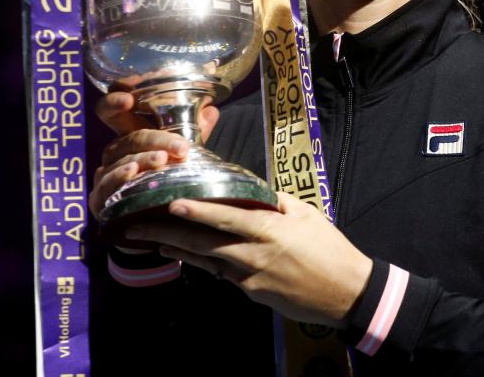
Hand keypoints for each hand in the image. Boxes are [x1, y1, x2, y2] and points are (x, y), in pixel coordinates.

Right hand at [87, 89, 219, 224]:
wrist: (154, 221)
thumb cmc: (166, 180)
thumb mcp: (181, 153)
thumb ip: (195, 132)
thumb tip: (211, 109)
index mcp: (129, 136)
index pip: (111, 112)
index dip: (114, 102)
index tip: (130, 98)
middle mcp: (113, 153)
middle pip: (129, 139)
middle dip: (154, 140)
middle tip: (179, 148)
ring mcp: (104, 174)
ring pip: (120, 161)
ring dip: (143, 159)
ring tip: (162, 160)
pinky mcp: (99, 198)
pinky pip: (106, 185)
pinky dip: (119, 177)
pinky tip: (132, 174)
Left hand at [123, 192, 372, 328]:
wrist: (346, 291)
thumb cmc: (329, 248)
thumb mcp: (306, 214)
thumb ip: (275, 202)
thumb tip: (252, 190)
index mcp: (269, 229)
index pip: (227, 217)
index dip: (198, 211)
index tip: (171, 204)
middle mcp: (254, 253)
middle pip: (204, 242)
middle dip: (168, 233)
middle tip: (138, 226)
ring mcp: (251, 277)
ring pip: (207, 260)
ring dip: (178, 249)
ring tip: (152, 240)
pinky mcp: (252, 293)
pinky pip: (224, 274)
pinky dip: (205, 262)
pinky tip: (187, 255)